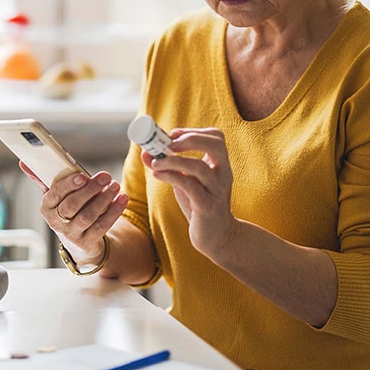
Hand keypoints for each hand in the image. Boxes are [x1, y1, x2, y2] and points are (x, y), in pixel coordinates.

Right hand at [23, 164, 127, 262]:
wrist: (78, 241)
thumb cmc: (66, 210)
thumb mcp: (54, 195)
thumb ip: (43, 178)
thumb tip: (24, 161)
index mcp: (46, 207)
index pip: (54, 194)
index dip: (68, 185)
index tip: (82, 175)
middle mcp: (56, 222)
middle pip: (72, 205)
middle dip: (90, 190)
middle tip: (105, 176)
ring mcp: (72, 234)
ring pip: (89, 216)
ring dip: (104, 199)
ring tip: (115, 186)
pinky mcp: (87, 242)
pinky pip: (102, 226)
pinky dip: (114, 211)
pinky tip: (122, 199)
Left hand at [144, 127, 237, 256]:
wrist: (217, 237)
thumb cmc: (200, 205)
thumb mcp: (186, 182)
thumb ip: (169, 167)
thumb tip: (146, 152)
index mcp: (220, 165)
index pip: (216, 137)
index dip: (194, 131)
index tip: (172, 135)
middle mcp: (223, 174)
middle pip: (216, 145)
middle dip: (190, 139)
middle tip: (168, 144)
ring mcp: (217, 190)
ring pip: (199, 167)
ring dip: (173, 161)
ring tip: (155, 163)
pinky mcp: (207, 206)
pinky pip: (190, 186)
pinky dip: (171, 177)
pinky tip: (158, 175)